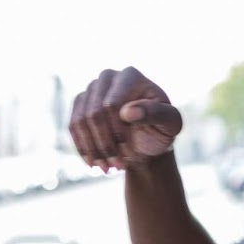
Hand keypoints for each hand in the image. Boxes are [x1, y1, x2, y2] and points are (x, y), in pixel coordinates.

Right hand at [69, 67, 184, 171]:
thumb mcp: (170, 123)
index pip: (112, 104)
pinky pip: (73, 127)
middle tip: (117, 166)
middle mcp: (107, 77)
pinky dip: (83, 148)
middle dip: (105, 144)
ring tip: (107, 168)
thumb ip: (156, 114)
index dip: (117, 132)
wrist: (148, 138)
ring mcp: (91, 89)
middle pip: (94, 113)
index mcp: (130, 76)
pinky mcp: (80, 103)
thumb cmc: (162, 128)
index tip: (128, 153)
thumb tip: (128, 112)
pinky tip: (94, 163)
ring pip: (81, 121)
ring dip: (93, 149)